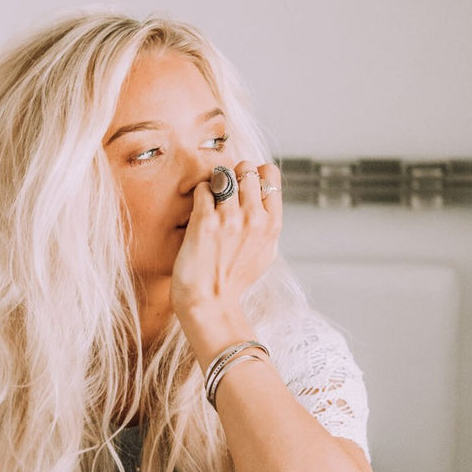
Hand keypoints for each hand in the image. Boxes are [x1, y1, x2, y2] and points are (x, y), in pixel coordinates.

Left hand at [170, 160, 282, 328]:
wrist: (209, 302)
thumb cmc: (234, 280)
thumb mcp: (266, 253)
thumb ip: (268, 225)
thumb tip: (266, 203)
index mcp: (272, 224)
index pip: (270, 174)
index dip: (256, 174)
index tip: (245, 187)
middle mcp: (254, 218)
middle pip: (247, 169)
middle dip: (234, 174)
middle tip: (224, 192)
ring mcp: (230, 219)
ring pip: (224, 173)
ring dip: (215, 183)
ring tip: (210, 200)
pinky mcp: (205, 222)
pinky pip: (203, 188)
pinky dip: (200, 193)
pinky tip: (199, 209)